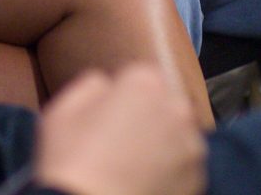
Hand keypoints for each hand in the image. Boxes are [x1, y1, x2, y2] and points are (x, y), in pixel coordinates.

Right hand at [33, 65, 206, 194]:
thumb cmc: (72, 164)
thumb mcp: (62, 111)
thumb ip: (91, 85)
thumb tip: (108, 85)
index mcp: (144, 83)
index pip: (141, 76)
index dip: (124, 96)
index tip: (110, 116)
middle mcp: (176, 108)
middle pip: (165, 103)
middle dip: (148, 116)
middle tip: (121, 143)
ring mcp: (191, 145)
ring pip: (178, 134)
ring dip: (163, 143)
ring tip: (134, 167)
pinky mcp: (199, 178)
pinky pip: (185, 165)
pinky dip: (171, 171)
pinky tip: (145, 183)